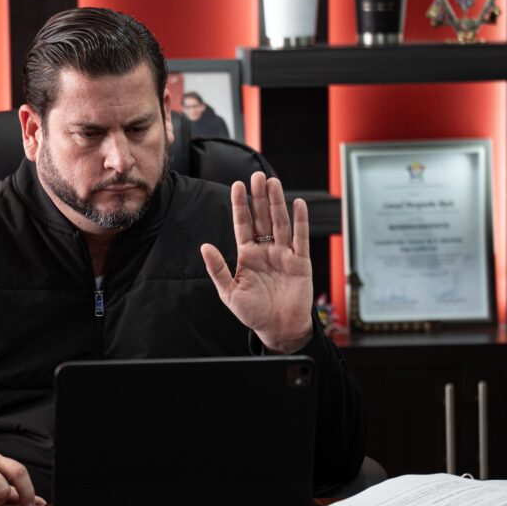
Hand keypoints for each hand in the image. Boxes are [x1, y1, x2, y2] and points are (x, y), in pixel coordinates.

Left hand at [200, 172, 313, 353]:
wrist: (278, 330)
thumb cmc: (254, 313)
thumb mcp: (229, 292)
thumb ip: (218, 269)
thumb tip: (205, 246)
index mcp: (247, 255)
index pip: (243, 224)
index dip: (240, 205)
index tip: (237, 185)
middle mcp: (266, 250)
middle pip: (262, 218)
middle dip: (259, 197)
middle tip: (256, 175)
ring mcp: (284, 254)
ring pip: (280, 223)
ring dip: (277, 203)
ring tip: (273, 183)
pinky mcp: (300, 262)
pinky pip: (301, 238)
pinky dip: (301, 221)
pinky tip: (298, 204)